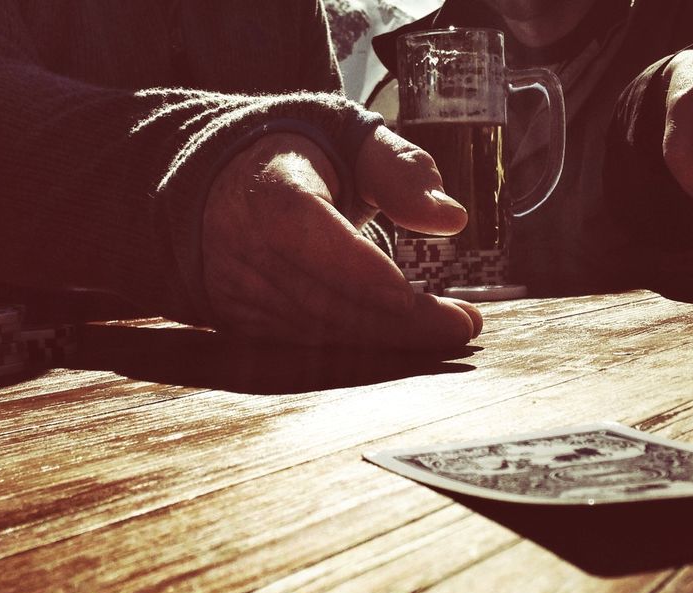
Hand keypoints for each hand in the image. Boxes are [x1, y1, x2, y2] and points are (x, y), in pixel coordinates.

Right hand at [201, 126, 481, 348]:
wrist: (229, 184)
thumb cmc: (311, 162)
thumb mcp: (356, 144)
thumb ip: (404, 173)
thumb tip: (451, 218)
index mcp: (269, 187)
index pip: (305, 230)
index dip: (357, 268)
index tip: (408, 293)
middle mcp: (242, 243)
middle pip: (319, 296)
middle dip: (397, 320)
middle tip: (463, 324)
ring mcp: (237, 288)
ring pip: (315, 331)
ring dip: (386, 339)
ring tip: (447, 329)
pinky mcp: (242, 321)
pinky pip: (305, 347)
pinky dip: (359, 348)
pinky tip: (405, 337)